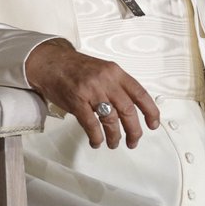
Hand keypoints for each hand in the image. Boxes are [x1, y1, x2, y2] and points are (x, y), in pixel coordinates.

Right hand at [23, 39, 159, 149]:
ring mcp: (91, 91)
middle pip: (128, 110)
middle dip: (134, 130)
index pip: (140, 94)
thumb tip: (130, 110)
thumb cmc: (76, 68)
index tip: (153, 124)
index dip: (150, 111)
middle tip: (133, 141)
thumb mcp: (103, 70)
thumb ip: (117, 86)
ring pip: (111, 120)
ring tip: (114, 143)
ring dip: (114, 136)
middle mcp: (106, 81)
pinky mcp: (77, 101)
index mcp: (115, 73)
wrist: (51, 62)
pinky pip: (91, 124)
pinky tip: (97, 141)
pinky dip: (96, 136)